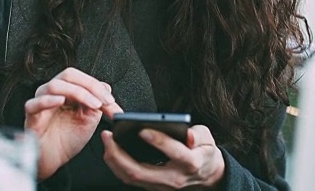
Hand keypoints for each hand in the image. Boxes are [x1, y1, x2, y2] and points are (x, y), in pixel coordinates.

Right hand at [24, 67, 122, 179]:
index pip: (81, 78)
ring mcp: (41, 102)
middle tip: (103, 101)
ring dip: (77, 92)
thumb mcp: (89, 119)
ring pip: (55, 86)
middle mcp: (53, 93)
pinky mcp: (31, 115)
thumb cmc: (67, 139)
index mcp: (67, 91)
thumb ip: (97, 102)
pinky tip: (61, 101)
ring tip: (92, 105)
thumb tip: (106, 88)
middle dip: (90, 86)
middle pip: (69, 75)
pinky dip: (49, 100)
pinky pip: (35, 103)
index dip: (98, 87)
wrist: (54, 159)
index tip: (111, 101)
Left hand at [101, 125, 224, 189]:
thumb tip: (189, 135)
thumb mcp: (207, 138)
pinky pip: (130, 178)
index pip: (175, 153)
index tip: (143, 129)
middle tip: (109, 135)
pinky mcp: (153, 186)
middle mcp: (174, 177)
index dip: (159, 141)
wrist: (206, 173)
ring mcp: (161, 185)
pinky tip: (111, 151)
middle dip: (120, 154)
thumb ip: (198, 135)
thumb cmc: (203, 152)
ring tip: (107, 141)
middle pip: (141, 171)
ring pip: (132, 177)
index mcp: (191, 162)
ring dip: (114, 160)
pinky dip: (117, 165)